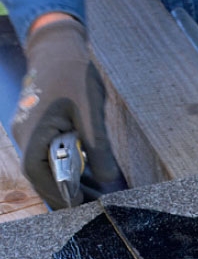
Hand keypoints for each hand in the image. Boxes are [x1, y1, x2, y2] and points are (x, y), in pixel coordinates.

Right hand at [12, 15, 120, 209]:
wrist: (59, 48)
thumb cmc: (73, 75)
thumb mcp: (91, 114)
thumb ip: (99, 149)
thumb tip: (109, 181)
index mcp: (32, 133)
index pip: (39, 175)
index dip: (59, 195)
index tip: (81, 209)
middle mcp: (26, 136)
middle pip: (44, 176)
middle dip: (70, 194)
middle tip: (98, 207)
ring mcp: (31, 133)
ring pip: (49, 167)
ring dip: (73, 183)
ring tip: (100, 197)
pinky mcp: (42, 130)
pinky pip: (53, 156)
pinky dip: (72, 169)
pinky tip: (94, 178)